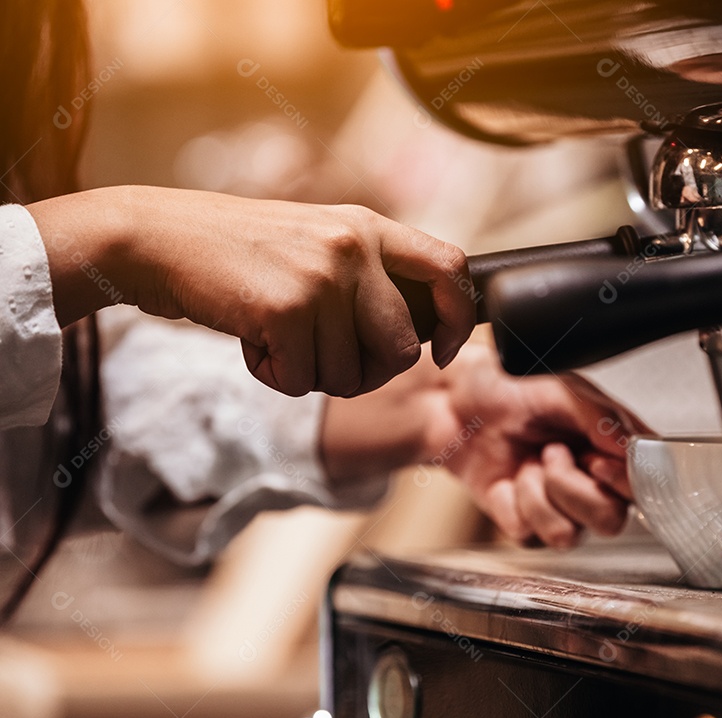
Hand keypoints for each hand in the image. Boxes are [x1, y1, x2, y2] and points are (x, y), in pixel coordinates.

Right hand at [29, 185, 474, 396]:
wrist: (157, 240)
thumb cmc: (241, 254)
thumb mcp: (318, 243)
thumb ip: (369, 277)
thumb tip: (425, 338)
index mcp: (369, 227)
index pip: (451, 269)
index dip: (459, 320)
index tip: (444, 351)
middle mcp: (355, 246)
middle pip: (404, 349)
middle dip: (369, 374)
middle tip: (326, 360)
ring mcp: (322, 276)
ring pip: (352, 375)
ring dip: (312, 374)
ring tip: (276, 337)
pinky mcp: (286, 309)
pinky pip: (304, 382)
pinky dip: (276, 376)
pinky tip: (252, 341)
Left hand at [429, 343, 646, 547]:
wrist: (458, 402)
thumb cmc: (513, 387)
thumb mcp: (562, 389)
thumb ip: (602, 417)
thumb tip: (631, 446)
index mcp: (614, 448)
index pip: (644, 485)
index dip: (624, 483)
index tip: (597, 462)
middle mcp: (595, 482)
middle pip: (612, 520)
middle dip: (575, 488)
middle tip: (553, 453)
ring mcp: (563, 508)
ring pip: (571, 534)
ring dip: (541, 493)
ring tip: (530, 460)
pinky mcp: (528, 526)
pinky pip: (532, 535)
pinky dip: (517, 502)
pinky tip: (512, 478)